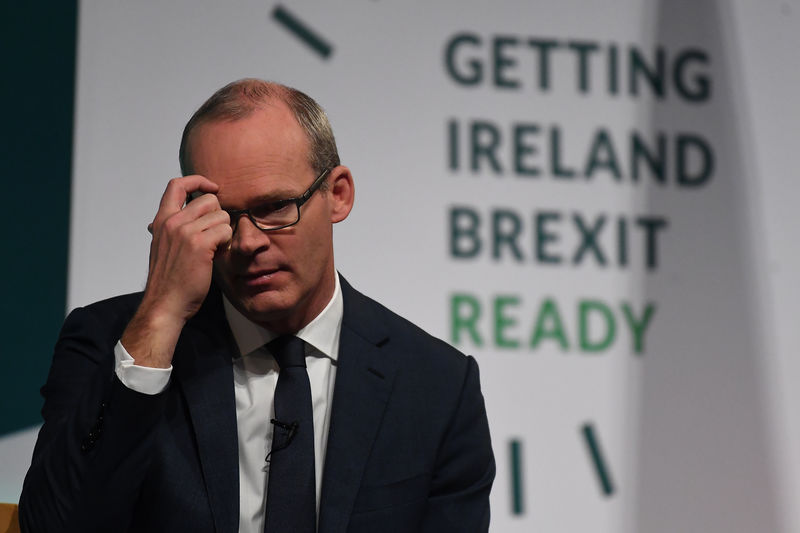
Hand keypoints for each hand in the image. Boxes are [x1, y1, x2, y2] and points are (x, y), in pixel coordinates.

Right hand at [121, 176, 231, 367]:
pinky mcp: (200, 244)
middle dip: (219, 215)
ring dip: (224, 231)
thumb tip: (181, 215)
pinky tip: (217, 254)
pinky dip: (226, 242)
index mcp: (162, 220)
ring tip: (214, 248)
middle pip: (208, 199)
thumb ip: (171, 228)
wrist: (165, 303)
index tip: (212, 188)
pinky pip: (225, 230)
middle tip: (215, 235)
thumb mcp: (162, 246)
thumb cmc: (168, 279)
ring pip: (221, 215)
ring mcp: (185, 232)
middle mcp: (172, 222)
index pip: (177, 184)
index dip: (198, 181)